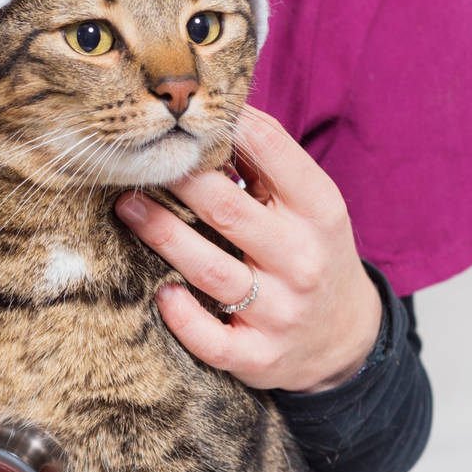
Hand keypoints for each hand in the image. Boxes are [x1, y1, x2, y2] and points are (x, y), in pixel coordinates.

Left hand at [116, 107, 381, 392]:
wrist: (345, 339)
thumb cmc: (312, 253)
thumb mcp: (311, 206)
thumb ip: (269, 166)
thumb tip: (213, 113)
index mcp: (319, 211)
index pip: (272, 153)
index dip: (225, 127)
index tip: (188, 115)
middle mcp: (302, 260)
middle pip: (227, 210)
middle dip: (178, 181)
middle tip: (139, 162)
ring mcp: (281, 313)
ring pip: (210, 271)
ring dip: (162, 235)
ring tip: (126, 207)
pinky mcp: (259, 357)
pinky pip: (210, 338)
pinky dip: (181, 315)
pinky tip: (161, 292)